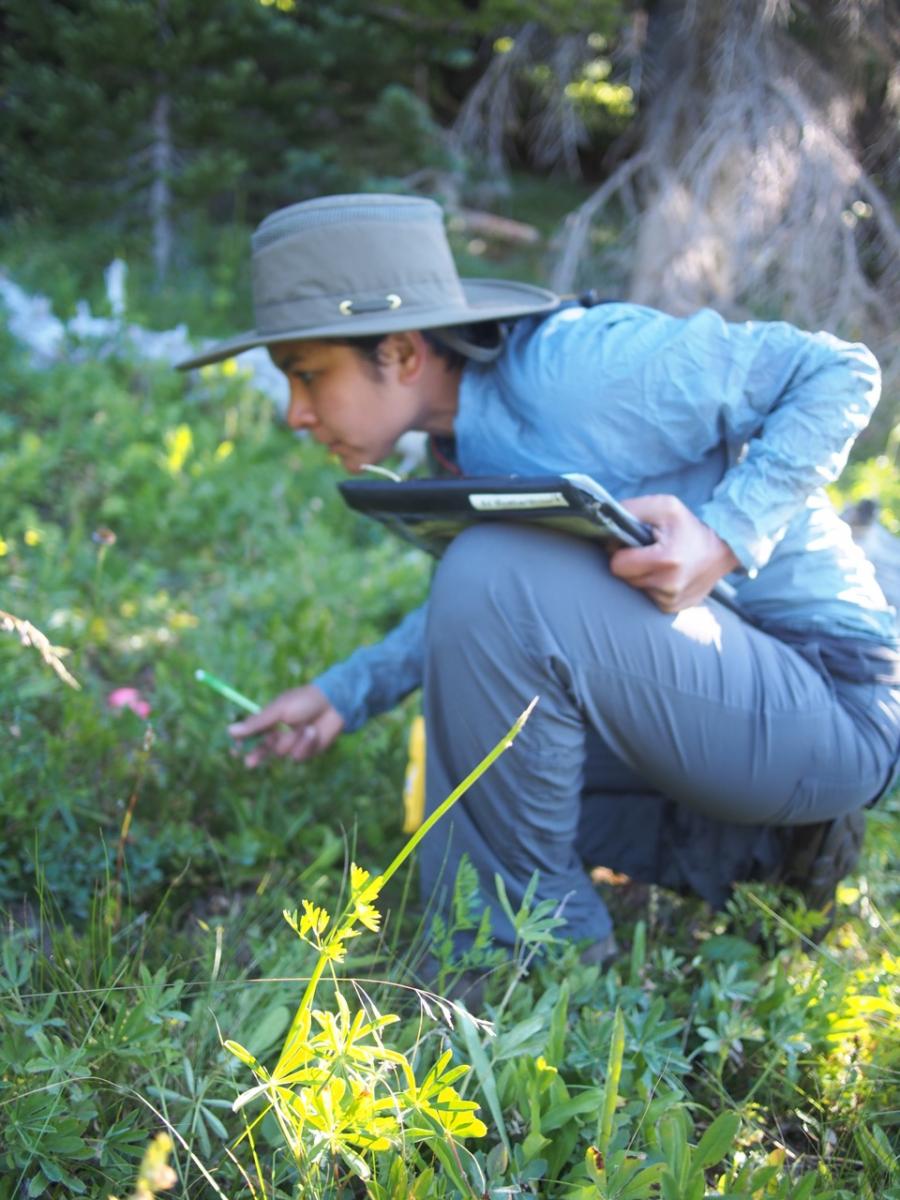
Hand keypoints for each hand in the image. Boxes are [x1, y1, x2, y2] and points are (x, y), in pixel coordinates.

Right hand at [228, 684, 344, 767]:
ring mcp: (293, 743)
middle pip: (263, 749)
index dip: (243, 743)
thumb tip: (230, 731)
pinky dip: (305, 744)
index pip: (252, 734)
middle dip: (257, 755)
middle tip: (249, 762)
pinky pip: (299, 755)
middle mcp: (280, 733)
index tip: (235, 750)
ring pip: (282, 753)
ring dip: (292, 741)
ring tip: (305, 727)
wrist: (334, 703)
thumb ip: (257, 723)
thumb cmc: (304, 700)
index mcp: (270, 720)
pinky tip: (313, 731)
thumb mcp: (278, 710)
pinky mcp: (307, 751)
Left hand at [609, 494, 738, 611]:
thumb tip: (605, 528)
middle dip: (631, 564)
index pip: (617, 565)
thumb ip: (631, 511)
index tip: (634, 544)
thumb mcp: (663, 506)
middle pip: (624, 578)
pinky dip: (652, 586)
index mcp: (666, 560)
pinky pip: (647, 598)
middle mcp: (669, 586)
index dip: (621, 552)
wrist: (723, 549)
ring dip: (642, 576)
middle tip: (649, 552)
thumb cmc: (688, 526)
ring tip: (661, 562)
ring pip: (635, 589)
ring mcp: (672, 602)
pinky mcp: (673, 609)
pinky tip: (666, 574)